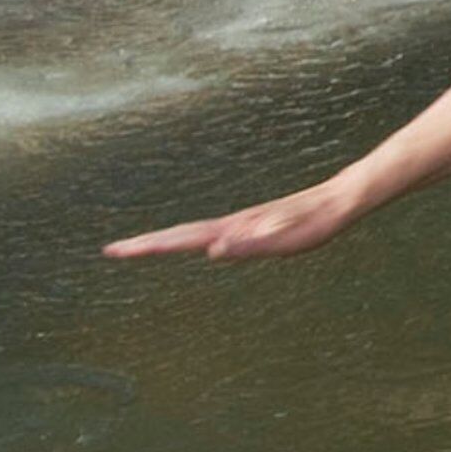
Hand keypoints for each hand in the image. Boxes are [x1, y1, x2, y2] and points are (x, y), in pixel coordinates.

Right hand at [104, 180, 364, 261]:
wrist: (338, 201)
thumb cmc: (314, 222)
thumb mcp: (284, 238)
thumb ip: (250, 244)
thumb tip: (214, 250)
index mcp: (231, 229)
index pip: (181, 238)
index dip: (148, 246)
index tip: (116, 250)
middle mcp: (230, 225)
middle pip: (179, 234)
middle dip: (145, 243)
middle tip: (112, 250)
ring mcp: (240, 225)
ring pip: (193, 233)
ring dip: (164, 240)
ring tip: (139, 247)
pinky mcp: (252, 227)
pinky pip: (211, 234)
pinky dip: (190, 239)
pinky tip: (191, 245)